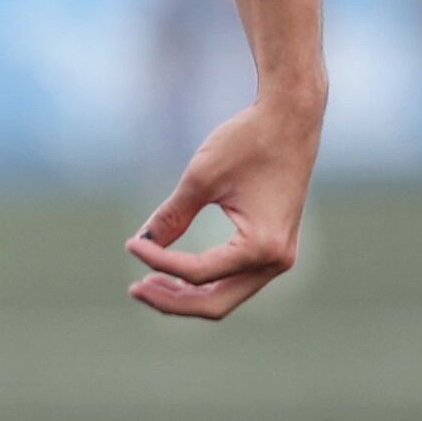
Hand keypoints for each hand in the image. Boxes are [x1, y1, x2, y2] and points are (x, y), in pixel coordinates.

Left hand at [125, 91, 324, 319]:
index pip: (198, 272)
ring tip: (147, 283)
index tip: (130, 244)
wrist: (291, 117)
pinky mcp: (274, 247)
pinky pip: (235, 278)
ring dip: (186, 294)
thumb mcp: (201, 178)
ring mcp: (279, 258)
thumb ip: (171, 217)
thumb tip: (139, 246)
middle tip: (134, 289)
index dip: (159, 262)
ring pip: (225, 295)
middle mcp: (277, 261)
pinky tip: (174, 272)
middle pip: (215, 303)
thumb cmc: (249, 141)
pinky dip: (204, 280)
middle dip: (172, 300)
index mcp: (263, 246)